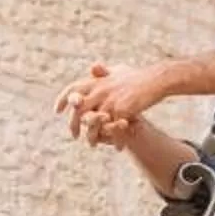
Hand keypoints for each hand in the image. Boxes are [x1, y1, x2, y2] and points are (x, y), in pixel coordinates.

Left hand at [56, 61, 173, 145]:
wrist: (157, 79)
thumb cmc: (138, 76)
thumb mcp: (118, 71)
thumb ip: (103, 72)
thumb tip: (93, 67)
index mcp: (97, 81)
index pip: (73, 89)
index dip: (63, 100)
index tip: (57, 111)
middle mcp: (100, 90)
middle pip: (79, 110)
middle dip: (74, 125)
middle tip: (73, 136)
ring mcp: (110, 101)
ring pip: (94, 124)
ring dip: (92, 137)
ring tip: (92, 145)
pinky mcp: (122, 110)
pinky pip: (115, 129)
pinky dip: (117, 140)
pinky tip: (119, 148)